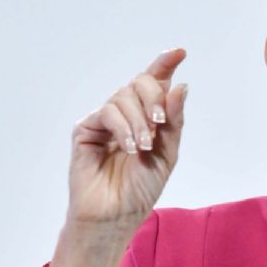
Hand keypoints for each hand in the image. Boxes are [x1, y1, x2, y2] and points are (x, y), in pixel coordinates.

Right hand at [66, 47, 187, 231]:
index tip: (179, 52)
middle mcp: (125, 114)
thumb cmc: (140, 188)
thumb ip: (173, 120)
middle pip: (140, 83)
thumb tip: (181, 85)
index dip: (164, 64)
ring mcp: (104, 120)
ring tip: (143, 147)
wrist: (116, 215)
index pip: (154, 83)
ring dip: (139, 120)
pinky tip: (128, 148)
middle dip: (154, 97)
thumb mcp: (167, 153)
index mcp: (147, 117)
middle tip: (159, 123)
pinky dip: (122, 128)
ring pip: (123, 96)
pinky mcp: (86, 129)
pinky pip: (107, 112)